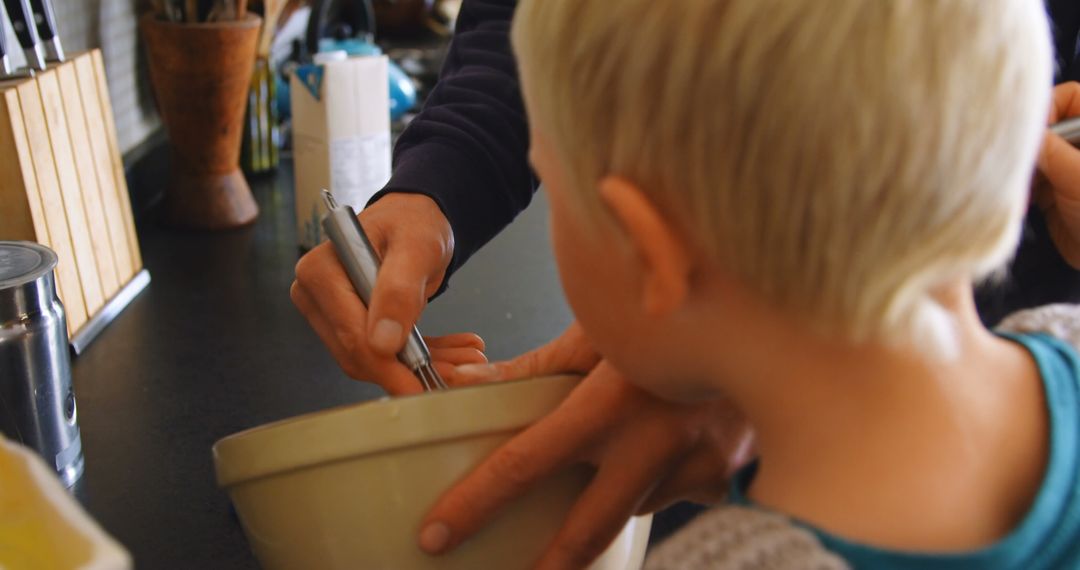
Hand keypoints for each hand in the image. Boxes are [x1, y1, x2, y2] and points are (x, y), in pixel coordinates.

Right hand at [291, 193, 484, 393]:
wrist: (414, 220)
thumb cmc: (412, 223)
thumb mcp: (415, 248)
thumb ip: (399, 290)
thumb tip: (382, 342)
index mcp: (320, 272)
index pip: (351, 333)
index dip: (386, 365)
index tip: (418, 385)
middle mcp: (316, 295)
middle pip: (356, 353)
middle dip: (406, 369)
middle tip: (457, 373)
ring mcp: (330, 312)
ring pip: (371, 360)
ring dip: (416, 366)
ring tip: (462, 361)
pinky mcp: (348, 325)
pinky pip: (381, 355)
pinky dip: (416, 358)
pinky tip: (449, 355)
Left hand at [419, 323, 753, 569]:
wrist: (772, 320)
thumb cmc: (676, 312)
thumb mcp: (602, 328)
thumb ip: (536, 366)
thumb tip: (472, 383)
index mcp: (612, 400)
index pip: (526, 463)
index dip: (475, 504)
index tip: (438, 534)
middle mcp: (654, 442)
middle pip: (584, 529)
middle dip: (544, 567)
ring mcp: (695, 467)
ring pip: (632, 506)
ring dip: (614, 493)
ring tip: (628, 444)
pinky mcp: (723, 479)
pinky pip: (675, 495)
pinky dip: (660, 479)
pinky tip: (671, 438)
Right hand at [1036, 81, 1079, 267]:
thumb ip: (1051, 150)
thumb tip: (1018, 130)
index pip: (1068, 98)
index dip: (1046, 111)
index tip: (1029, 136)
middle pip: (1045, 128)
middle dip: (1028, 148)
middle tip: (1019, 168)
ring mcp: (1068, 169)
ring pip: (1032, 156)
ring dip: (1021, 173)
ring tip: (1021, 192)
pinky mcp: (1055, 194)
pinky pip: (1028, 182)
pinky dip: (1021, 192)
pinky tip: (1022, 205)